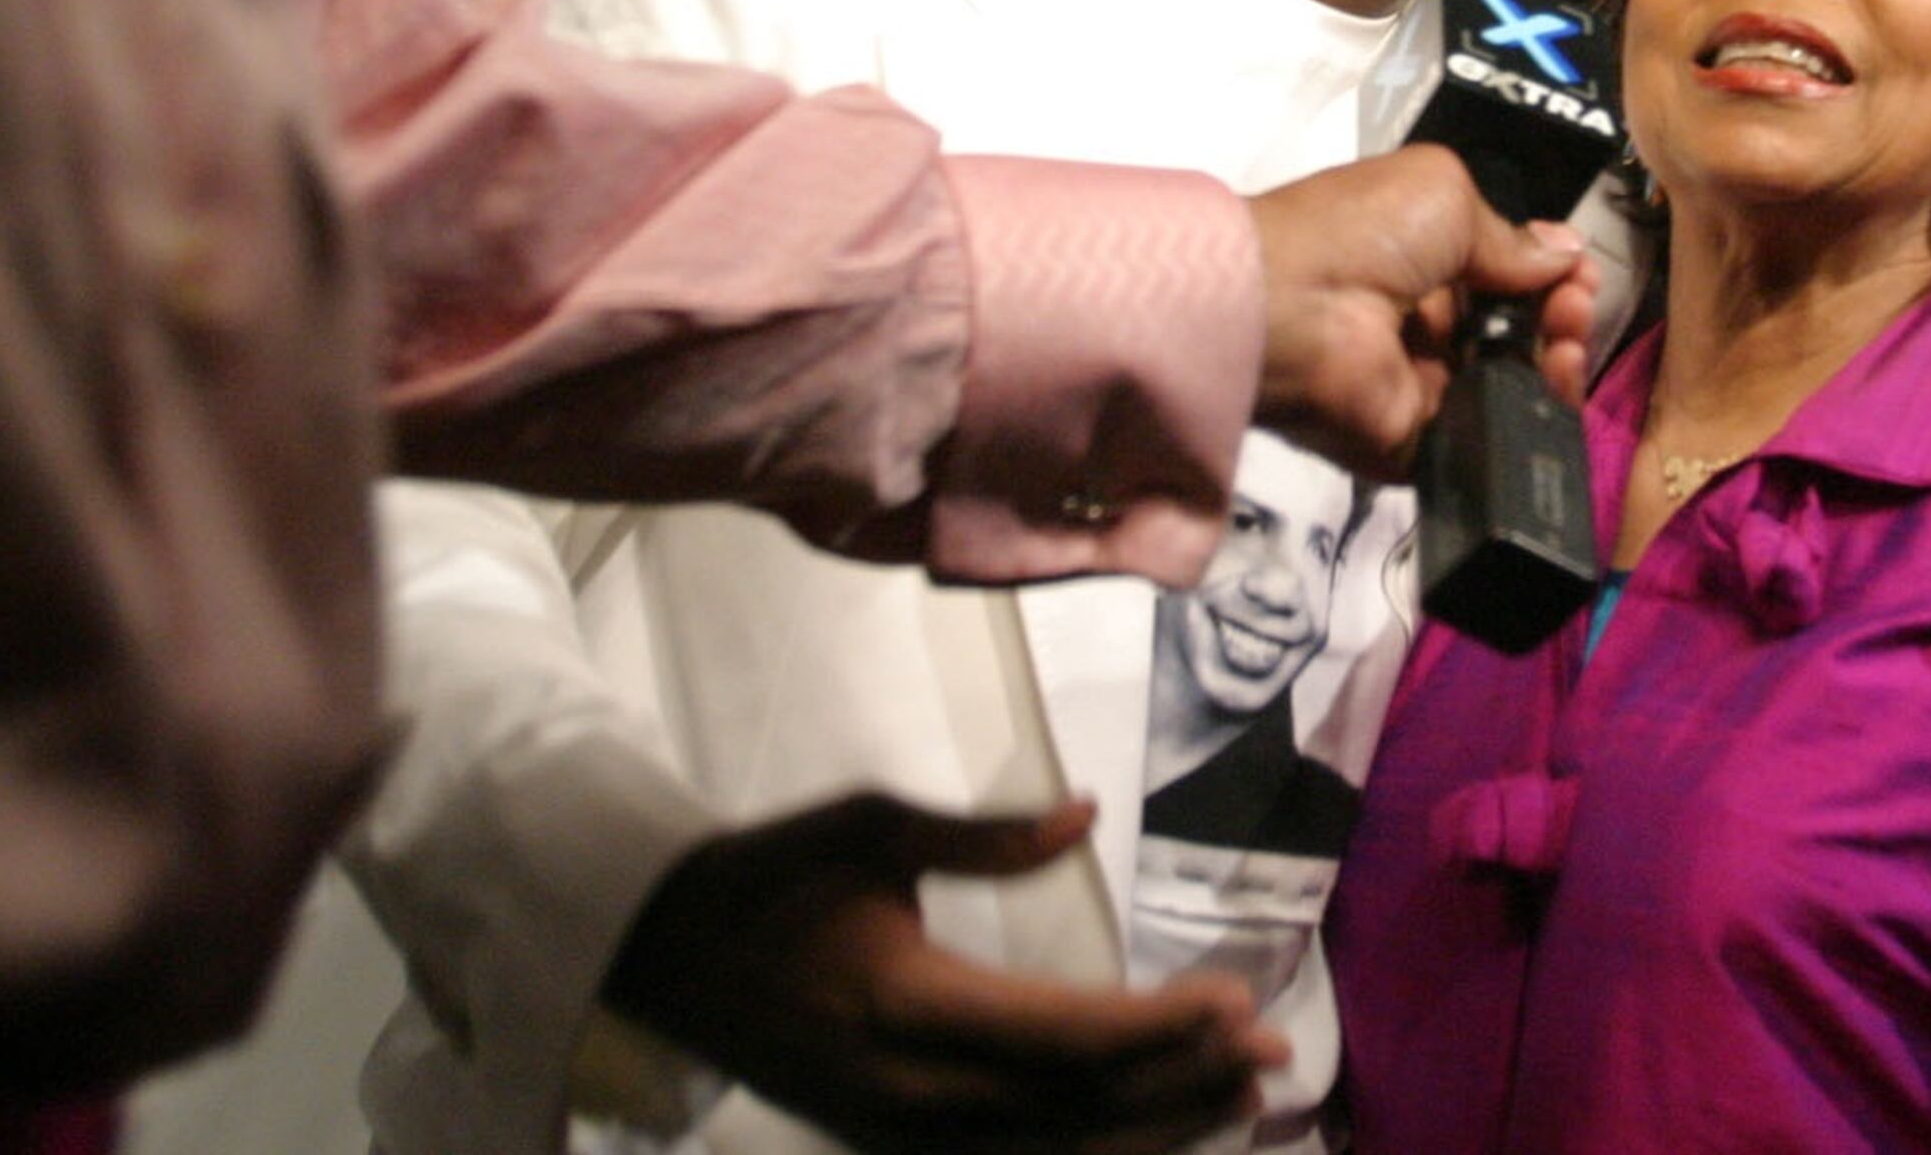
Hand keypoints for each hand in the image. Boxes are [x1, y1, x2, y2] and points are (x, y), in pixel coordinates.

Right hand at [603, 794, 1279, 1154]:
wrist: (660, 955)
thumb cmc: (767, 875)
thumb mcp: (866, 825)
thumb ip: (983, 835)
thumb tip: (1083, 811)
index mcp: (904, 1002)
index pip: (1059, 1034)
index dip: (1157, 1027)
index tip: (1236, 999)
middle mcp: (907, 1090)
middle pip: (1072, 1106)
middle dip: (1179, 1084)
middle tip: (1270, 1055)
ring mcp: (893, 1133)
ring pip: (1047, 1153)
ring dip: (1152, 1129)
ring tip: (1238, 1099)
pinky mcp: (886, 1145)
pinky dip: (1088, 1151)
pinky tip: (1150, 1134)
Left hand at [1244, 148, 1596, 481]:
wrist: (1290, 307)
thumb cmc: (1360, 232)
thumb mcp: (1441, 193)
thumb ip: (1507, 234)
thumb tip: (1566, 253)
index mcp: (1420, 260)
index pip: (1502, 273)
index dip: (1547, 270)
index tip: (1579, 267)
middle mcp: (1425, 323)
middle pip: (1518, 328)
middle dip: (1562, 310)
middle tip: (1577, 301)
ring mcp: (1427, 387)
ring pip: (1517, 381)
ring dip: (1560, 353)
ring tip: (1567, 331)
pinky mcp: (1426, 442)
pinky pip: (1496, 430)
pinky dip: (1540, 407)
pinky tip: (1558, 373)